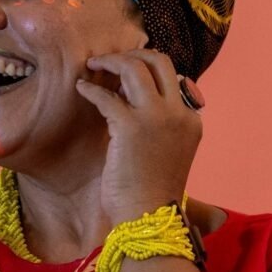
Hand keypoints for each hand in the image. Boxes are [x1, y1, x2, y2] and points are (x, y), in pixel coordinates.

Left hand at [75, 49, 201, 223]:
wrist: (150, 217)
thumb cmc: (154, 189)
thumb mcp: (169, 149)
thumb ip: (161, 122)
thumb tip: (131, 99)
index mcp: (190, 118)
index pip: (172, 76)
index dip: (147, 68)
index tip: (126, 71)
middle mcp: (178, 112)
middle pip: (159, 61)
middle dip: (132, 53)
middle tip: (110, 60)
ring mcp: (156, 117)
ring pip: (135, 67)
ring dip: (110, 61)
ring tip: (93, 65)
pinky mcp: (130, 126)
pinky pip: (106, 95)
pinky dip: (90, 89)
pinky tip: (81, 89)